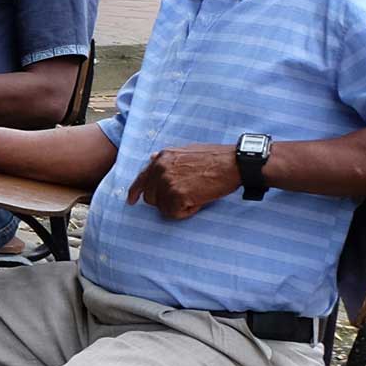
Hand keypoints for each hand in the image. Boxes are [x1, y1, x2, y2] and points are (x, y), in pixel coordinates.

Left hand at [126, 145, 240, 219]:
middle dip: (164, 201)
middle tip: (184, 197)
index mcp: (161, 159)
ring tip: (195, 195)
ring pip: (162, 207)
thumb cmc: (215, 158)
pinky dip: (187, 211)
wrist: (234, 163)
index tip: (131, 201)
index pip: (141, 178)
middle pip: (150, 197)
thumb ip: (167, 159)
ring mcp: (168, 182)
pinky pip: (175, 213)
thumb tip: (152, 159)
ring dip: (177, 206)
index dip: (135, 192)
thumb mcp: (186, 152)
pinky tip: (199, 200)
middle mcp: (160, 169)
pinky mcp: (178, 195)